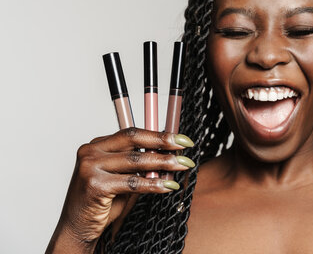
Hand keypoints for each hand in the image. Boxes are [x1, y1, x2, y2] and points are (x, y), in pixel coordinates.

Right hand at [47, 128, 194, 252]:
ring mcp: (89, 167)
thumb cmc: (102, 202)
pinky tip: (168, 185)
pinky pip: (132, 183)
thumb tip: (171, 155)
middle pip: (134, 140)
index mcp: (97, 145)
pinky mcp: (94, 185)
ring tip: (182, 165)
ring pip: (136, 161)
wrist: (77, 228)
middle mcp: (91, 151)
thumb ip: (141, 166)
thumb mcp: (124, 178)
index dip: (158, 134)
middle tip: (185, 147)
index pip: (132, 133)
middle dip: (163, 142)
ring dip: (164, 163)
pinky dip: (154, 184)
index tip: (180, 139)